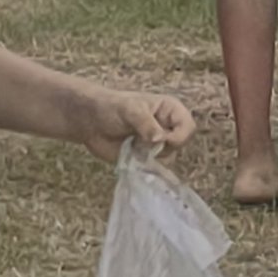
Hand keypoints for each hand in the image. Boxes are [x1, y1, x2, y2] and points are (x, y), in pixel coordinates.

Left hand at [77, 88, 192, 160]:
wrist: (89, 121)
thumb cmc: (110, 108)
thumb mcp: (129, 110)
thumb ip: (146, 124)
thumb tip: (160, 140)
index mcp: (170, 110)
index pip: (188, 127)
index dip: (178, 136)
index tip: (162, 140)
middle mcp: (168, 127)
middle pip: (180, 144)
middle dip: (163, 147)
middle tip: (142, 142)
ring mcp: (157, 144)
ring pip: (167, 158)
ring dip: (150, 156)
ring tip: (132, 145)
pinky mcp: (146, 158)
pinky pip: (154, 168)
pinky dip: (144, 166)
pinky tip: (131, 156)